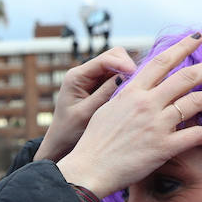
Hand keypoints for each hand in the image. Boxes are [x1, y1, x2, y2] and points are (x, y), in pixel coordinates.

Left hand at [36, 47, 136, 163]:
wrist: (60, 144)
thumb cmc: (68, 132)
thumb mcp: (86, 113)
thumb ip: (104, 94)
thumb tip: (126, 76)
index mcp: (76, 76)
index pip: (105, 59)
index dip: (124, 64)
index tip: (138, 76)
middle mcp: (85, 73)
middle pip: (114, 57)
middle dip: (129, 66)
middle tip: (141, 83)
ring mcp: (94, 79)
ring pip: (119, 66)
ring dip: (130, 75)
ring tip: (140, 90)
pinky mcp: (101, 87)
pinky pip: (119, 78)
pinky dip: (128, 84)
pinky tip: (135, 96)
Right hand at [56, 32, 201, 198]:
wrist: (89, 169)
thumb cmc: (95, 142)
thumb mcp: (108, 109)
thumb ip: (128, 95)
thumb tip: (140, 84)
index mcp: (132, 92)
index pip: (162, 61)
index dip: (183, 47)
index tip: (198, 37)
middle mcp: (147, 104)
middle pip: (186, 77)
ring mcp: (156, 125)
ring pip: (195, 102)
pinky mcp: (163, 147)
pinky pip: (194, 136)